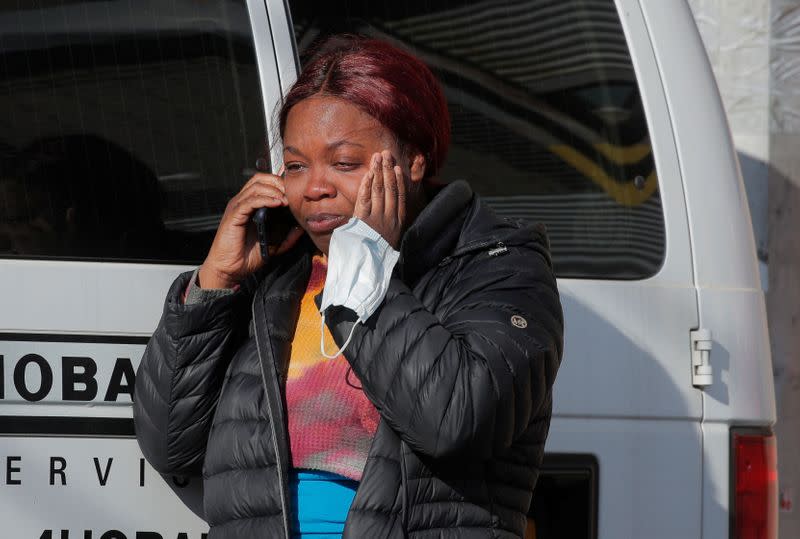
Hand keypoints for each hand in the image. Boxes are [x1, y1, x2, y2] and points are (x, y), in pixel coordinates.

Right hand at [198, 167, 303, 288]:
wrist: (229, 270)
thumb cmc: (247, 257)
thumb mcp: (274, 245)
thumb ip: (287, 236)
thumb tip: (302, 227)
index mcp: (249, 205)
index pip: (264, 182)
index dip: (280, 183)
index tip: (295, 193)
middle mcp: (241, 202)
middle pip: (260, 179)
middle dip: (278, 182)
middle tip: (292, 193)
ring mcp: (236, 208)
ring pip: (255, 186)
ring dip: (274, 190)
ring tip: (287, 200)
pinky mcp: (233, 216)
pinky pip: (249, 201)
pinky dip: (265, 199)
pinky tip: (277, 204)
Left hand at [353, 150, 405, 249]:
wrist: (370, 268)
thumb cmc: (379, 255)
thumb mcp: (391, 240)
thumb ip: (391, 226)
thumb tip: (392, 213)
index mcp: (397, 223)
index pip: (399, 197)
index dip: (398, 181)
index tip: (397, 168)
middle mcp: (389, 218)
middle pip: (389, 189)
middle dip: (387, 170)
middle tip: (386, 154)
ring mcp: (376, 219)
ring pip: (378, 191)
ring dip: (378, 172)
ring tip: (377, 158)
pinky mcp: (363, 221)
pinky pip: (364, 199)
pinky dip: (366, 186)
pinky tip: (368, 174)